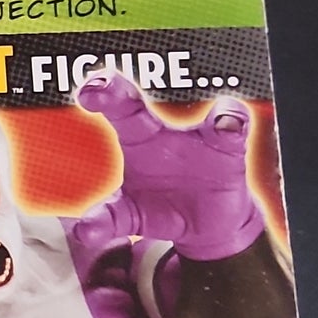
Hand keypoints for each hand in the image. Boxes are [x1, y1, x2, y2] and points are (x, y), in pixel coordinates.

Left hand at [73, 72, 261, 261]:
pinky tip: (229, 127)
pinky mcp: (230, 152)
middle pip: (140, 101)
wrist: (203, 226)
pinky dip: (233, 125)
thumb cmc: (159, 209)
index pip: (116, 108)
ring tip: (218, 123)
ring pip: (209, 118)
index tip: (87, 93)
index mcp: (136, 138)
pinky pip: (234, 131)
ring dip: (217, 116)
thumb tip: (83, 232)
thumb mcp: (130, 216)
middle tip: (104, 85)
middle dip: (119, 89)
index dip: (102, 94)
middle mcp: (165, 131)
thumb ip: (106, 221)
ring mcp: (202, 139)